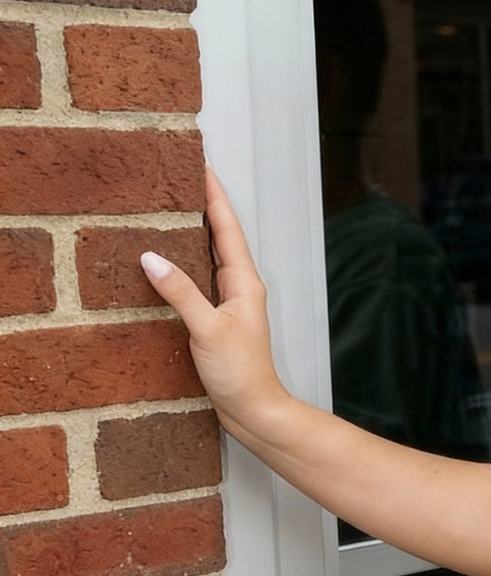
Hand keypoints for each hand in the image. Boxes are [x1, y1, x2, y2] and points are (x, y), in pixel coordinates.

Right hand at [142, 165, 287, 436]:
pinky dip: (180, 265)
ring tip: (165, 208)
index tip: (201, 165)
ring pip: (206, 258)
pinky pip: (196, 281)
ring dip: (190, 233)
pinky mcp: (215, 319)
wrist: (254, 410)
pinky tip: (161, 262)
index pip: (226, 228)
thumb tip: (151, 256)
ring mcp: (228, 303)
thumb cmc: (241, 373)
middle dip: (200, 206)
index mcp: (244, 282)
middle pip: (218, 236)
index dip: (213, 196)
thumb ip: (181, 293)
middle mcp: (239, 287)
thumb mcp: (208, 330)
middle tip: (177, 178)